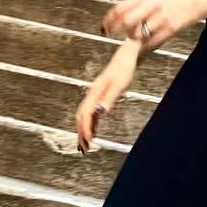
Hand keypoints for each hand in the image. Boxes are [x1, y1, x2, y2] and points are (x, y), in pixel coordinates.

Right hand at [75, 38, 138, 154]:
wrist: (126, 57)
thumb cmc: (124, 70)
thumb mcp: (119, 85)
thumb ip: (109, 98)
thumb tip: (100, 112)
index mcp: (94, 92)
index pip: (86, 113)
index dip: (86, 128)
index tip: (88, 141)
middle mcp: (91, 94)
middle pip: (81, 116)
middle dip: (81, 133)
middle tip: (83, 149)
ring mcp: (94, 96)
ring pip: (84, 116)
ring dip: (83, 131)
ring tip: (84, 147)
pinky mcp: (100, 97)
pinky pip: (91, 114)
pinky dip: (90, 125)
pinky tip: (93, 134)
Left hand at [99, 0, 203, 51]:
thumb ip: (133, 5)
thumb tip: (114, 18)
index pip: (120, 7)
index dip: (109, 19)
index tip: (105, 27)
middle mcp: (152, 5)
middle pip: (127, 21)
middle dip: (118, 30)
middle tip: (114, 35)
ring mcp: (161, 17)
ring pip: (138, 34)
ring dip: (132, 39)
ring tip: (132, 38)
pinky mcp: (169, 29)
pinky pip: (150, 42)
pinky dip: (144, 46)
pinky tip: (142, 45)